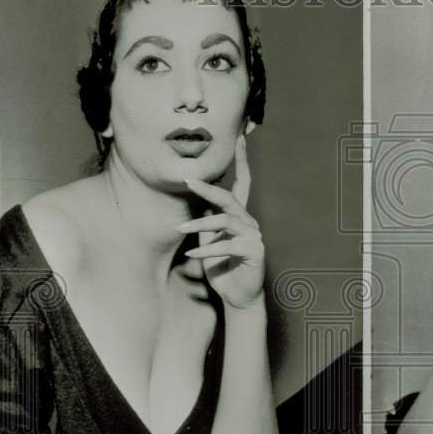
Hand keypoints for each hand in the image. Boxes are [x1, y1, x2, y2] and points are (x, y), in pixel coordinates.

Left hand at [177, 135, 264, 309]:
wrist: (239, 296)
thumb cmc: (222, 267)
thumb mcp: (210, 240)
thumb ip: (207, 221)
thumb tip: (196, 199)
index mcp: (240, 216)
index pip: (243, 182)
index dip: (242, 160)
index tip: (239, 136)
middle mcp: (249, 222)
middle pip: (229, 198)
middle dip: (208, 188)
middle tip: (187, 178)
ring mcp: (253, 236)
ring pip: (225, 221)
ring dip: (199, 223)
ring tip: (179, 227)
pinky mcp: (253, 252)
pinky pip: (227, 246)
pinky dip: (207, 250)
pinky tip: (192, 254)